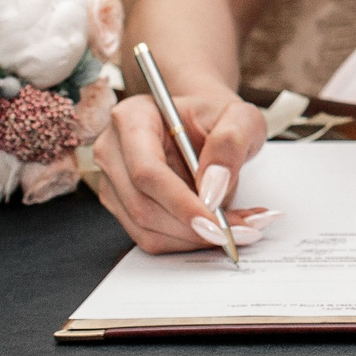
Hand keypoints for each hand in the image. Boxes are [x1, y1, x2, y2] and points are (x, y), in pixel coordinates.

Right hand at [93, 86, 271, 253]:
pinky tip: (222, 227)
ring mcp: (113, 183)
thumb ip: (230, 144)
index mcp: (132, 118)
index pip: (146, 171)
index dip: (179, 202)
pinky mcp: (122, 207)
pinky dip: (190, 239)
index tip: (215, 223)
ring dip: (196, 237)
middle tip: (243, 231)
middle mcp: (113, 151)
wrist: (204, 123)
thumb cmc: (217, 115)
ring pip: (147, 229)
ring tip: (242, 228)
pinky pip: (153, 237)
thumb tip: (213, 188)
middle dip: (194, 227)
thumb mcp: (240, 117)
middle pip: (143, 206)